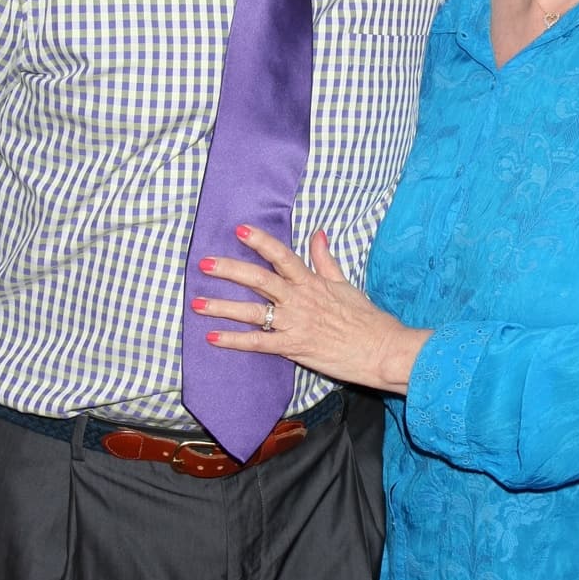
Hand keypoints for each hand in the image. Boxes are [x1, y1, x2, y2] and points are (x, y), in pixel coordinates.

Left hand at [191, 225, 429, 394]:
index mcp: (312, 282)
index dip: (261, 242)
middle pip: (259, 279)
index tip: (240, 230)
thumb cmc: (366, 318)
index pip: (282, 256)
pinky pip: (258, 343)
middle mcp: (300, 299)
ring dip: (223, 306)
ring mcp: (295, 323)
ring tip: (197, 302)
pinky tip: (213, 337)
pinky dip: (235, 340)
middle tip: (204, 262)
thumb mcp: (345, 283)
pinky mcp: (293, 347)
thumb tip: (317, 233)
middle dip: (230, 269)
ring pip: (253, 311)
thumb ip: (326, 259)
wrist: (381, 349)